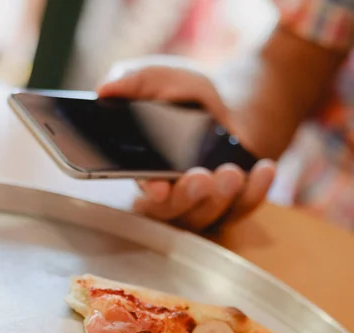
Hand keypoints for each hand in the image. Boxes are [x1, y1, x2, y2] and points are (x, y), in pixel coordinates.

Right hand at [98, 62, 275, 231]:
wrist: (234, 100)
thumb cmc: (188, 94)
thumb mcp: (159, 78)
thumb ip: (131, 81)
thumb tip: (105, 90)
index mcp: (146, 172)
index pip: (142, 191)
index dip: (150, 193)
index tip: (159, 188)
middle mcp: (173, 195)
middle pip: (174, 213)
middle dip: (186, 198)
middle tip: (199, 178)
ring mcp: (205, 204)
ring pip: (208, 216)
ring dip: (220, 198)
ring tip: (230, 172)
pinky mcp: (236, 204)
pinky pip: (244, 208)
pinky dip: (256, 191)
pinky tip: (263, 169)